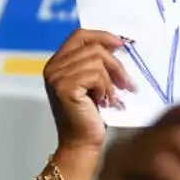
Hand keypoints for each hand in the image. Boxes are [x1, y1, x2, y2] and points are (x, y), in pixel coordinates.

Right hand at [43, 29, 134, 150]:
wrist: (82, 144)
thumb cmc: (91, 116)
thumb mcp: (93, 83)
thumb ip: (95, 63)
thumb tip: (118, 43)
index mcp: (57, 63)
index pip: (80, 35)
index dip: (102, 36)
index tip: (121, 44)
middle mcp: (53, 67)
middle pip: (93, 47)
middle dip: (115, 63)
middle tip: (126, 83)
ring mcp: (56, 77)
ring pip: (96, 60)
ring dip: (110, 80)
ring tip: (112, 97)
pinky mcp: (64, 87)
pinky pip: (96, 75)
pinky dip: (105, 88)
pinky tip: (104, 102)